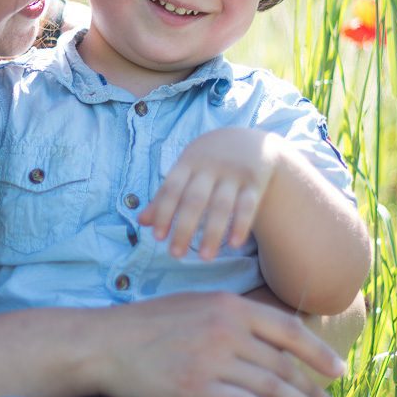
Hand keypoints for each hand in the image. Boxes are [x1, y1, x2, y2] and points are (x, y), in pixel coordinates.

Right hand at [93, 293, 342, 396]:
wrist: (104, 342)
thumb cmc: (146, 325)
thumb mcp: (192, 306)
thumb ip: (225, 314)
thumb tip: (252, 322)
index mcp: (228, 304)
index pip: (285, 328)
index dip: (316, 351)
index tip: (338, 370)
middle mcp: (226, 326)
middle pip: (283, 361)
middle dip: (313, 388)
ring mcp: (213, 356)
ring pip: (271, 385)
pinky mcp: (197, 387)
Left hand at [139, 129, 279, 258]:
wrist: (249, 139)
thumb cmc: (208, 161)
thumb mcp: (186, 169)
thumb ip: (165, 194)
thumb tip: (141, 222)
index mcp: (189, 162)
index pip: (172, 188)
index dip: (164, 212)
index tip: (158, 237)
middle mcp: (210, 167)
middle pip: (195, 199)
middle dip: (184, 228)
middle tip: (175, 255)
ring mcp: (234, 174)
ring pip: (222, 205)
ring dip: (213, 232)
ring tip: (204, 258)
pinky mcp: (255, 181)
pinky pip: (248, 205)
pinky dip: (241, 225)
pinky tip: (234, 244)